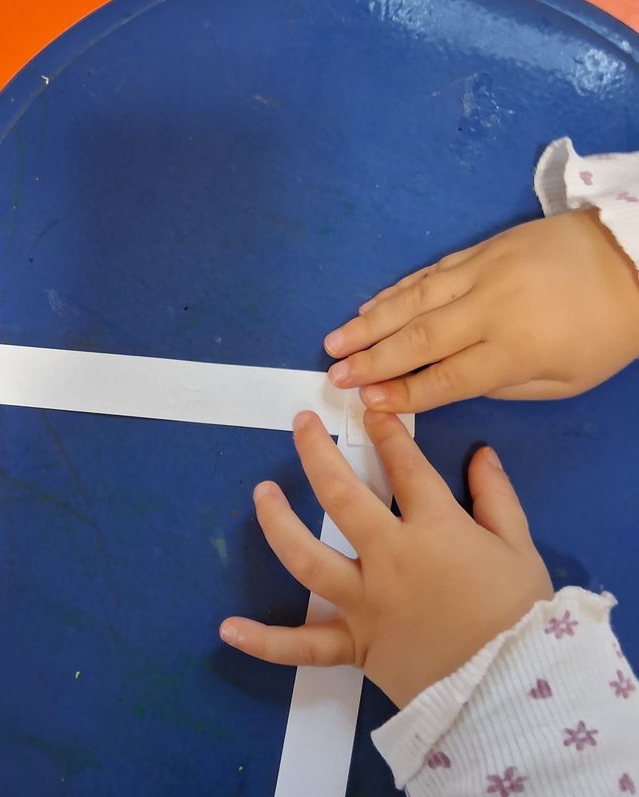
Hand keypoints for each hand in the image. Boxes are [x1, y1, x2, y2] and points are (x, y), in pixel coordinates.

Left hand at [219, 411, 553, 707]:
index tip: (370, 411)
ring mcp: (364, 603)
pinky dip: (264, 642)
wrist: (513, 695)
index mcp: (435, 531)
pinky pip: (303, 646)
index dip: (387, 434)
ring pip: (307, 558)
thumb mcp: (519, 549)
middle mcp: (389, 559)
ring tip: (261, 493)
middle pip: (342, 496)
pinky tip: (227, 628)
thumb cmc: (519, 618)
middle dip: (317, 454)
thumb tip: (481, 452)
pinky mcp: (353, 645)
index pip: (406, 468)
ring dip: (278, 524)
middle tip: (300, 424)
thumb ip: (496, 497)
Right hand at [323, 209, 638, 412]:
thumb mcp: (565, 379)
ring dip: (370, 322)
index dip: (402, 393)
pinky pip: (429, 272)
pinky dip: (395, 290)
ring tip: (336, 340)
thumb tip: (450, 380)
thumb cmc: (606, 332)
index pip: (444, 378)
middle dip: (371, 359)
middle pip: (418, 338)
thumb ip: (502, 385)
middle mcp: (490, 309)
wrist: (637, 257)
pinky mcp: (482, 249)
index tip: (365, 402)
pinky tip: (370, 305)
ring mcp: (483, 272)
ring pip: (414, 300)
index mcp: (514, 349)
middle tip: (333, 373)